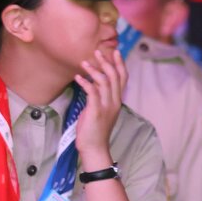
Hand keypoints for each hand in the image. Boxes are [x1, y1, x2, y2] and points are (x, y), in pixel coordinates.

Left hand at [75, 48, 126, 162]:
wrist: (95, 148)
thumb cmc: (95, 130)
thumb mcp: (101, 109)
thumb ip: (101, 96)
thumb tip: (95, 82)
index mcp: (117, 101)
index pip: (123, 78)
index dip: (120, 64)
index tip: (115, 52)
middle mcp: (114, 102)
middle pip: (115, 76)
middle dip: (106, 62)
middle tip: (97, 51)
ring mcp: (106, 107)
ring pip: (105, 82)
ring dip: (94, 70)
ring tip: (83, 62)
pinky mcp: (96, 111)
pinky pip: (92, 92)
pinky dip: (85, 83)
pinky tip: (77, 77)